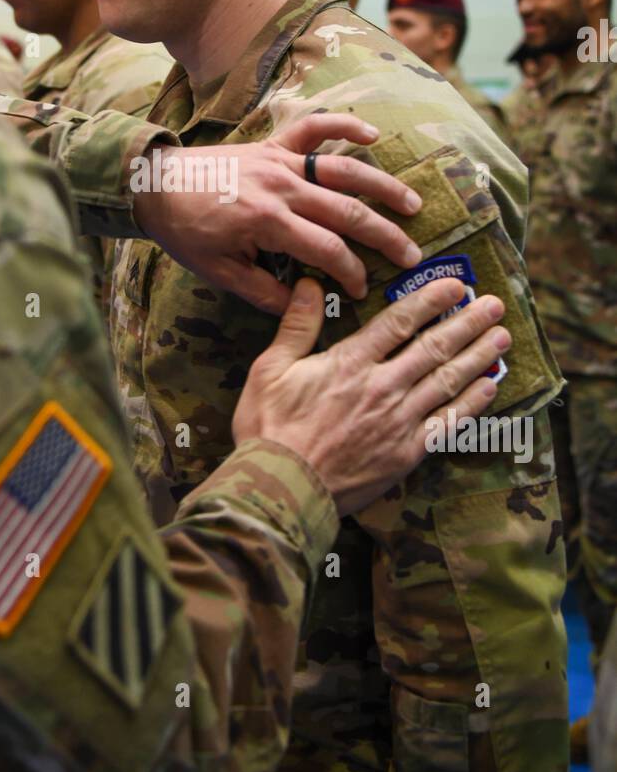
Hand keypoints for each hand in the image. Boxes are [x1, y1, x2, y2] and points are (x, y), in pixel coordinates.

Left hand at [131, 114, 423, 312]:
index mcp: (269, 222)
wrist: (155, 185)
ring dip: (382, 186)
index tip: (363, 290)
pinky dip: (342, 125)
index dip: (351, 274)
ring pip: (344, 170)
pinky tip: (372, 132)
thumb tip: (303, 306)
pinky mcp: (273, 144)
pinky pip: (314, 128)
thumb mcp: (220, 273)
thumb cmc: (186, 232)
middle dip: (384, 236)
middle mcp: (281, 187)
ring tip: (412, 204)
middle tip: (412, 255)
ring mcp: (280, 161)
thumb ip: (264, 292)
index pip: (328, 251)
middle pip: (347, 212)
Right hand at [232, 276, 510, 516]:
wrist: (282, 488)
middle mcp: (382, 386)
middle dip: (467, 323)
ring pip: (448, 381)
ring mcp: (399, 420)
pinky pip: (448, 423)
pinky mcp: (407, 452)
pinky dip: (472, 403)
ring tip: (501, 337)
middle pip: (434, 347)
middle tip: (495, 305)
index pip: (399, 321)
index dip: (431, 300)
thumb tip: (311, 283)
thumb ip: (296, 324)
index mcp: (350, 362)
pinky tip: (489, 387)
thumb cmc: (269, 428)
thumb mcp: (270, 368)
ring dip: (478, 357)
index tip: (456, 286)